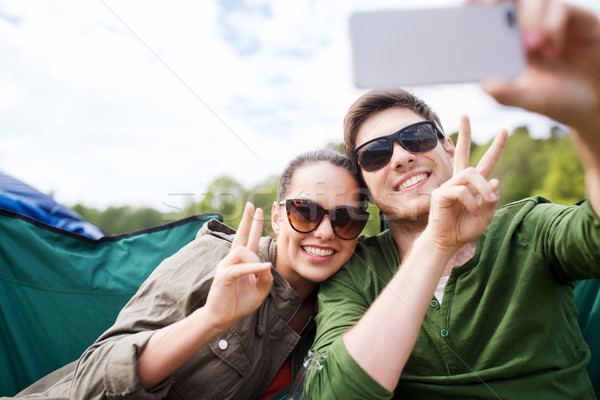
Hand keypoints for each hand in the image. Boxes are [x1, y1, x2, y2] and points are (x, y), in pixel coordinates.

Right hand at [203, 202, 272, 331]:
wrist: (222, 318)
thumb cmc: (238, 304)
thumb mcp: (259, 291)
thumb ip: (265, 278)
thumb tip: (268, 265)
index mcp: (241, 261)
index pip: (248, 239)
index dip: (253, 225)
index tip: (257, 210)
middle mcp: (233, 260)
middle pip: (241, 235)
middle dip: (247, 220)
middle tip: (252, 205)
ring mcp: (226, 265)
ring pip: (243, 251)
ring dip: (255, 258)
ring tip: (263, 269)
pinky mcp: (224, 275)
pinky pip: (242, 267)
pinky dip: (255, 267)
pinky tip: (265, 267)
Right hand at [426, 115, 506, 251]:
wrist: (447, 242)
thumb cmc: (464, 230)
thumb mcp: (486, 216)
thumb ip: (492, 200)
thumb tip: (496, 180)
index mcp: (472, 186)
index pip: (485, 163)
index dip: (496, 147)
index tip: (504, 130)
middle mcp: (460, 181)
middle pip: (463, 152)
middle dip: (465, 133)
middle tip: (465, 114)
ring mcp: (449, 186)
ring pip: (471, 174)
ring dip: (482, 188)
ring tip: (484, 205)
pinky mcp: (441, 194)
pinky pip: (462, 191)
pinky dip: (471, 202)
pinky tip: (472, 211)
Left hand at [481, 0, 599, 133]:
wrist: (596, 104)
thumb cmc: (558, 100)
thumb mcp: (529, 100)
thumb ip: (506, 93)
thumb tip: (484, 84)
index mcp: (508, 44)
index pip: (487, 18)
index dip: (474, 11)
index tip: (462, 11)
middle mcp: (528, 27)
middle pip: (508, 0)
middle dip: (494, 2)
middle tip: (486, 10)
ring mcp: (551, 21)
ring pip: (532, 0)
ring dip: (528, 20)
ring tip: (531, 46)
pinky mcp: (576, 19)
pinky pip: (559, 8)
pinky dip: (552, 26)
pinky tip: (552, 50)